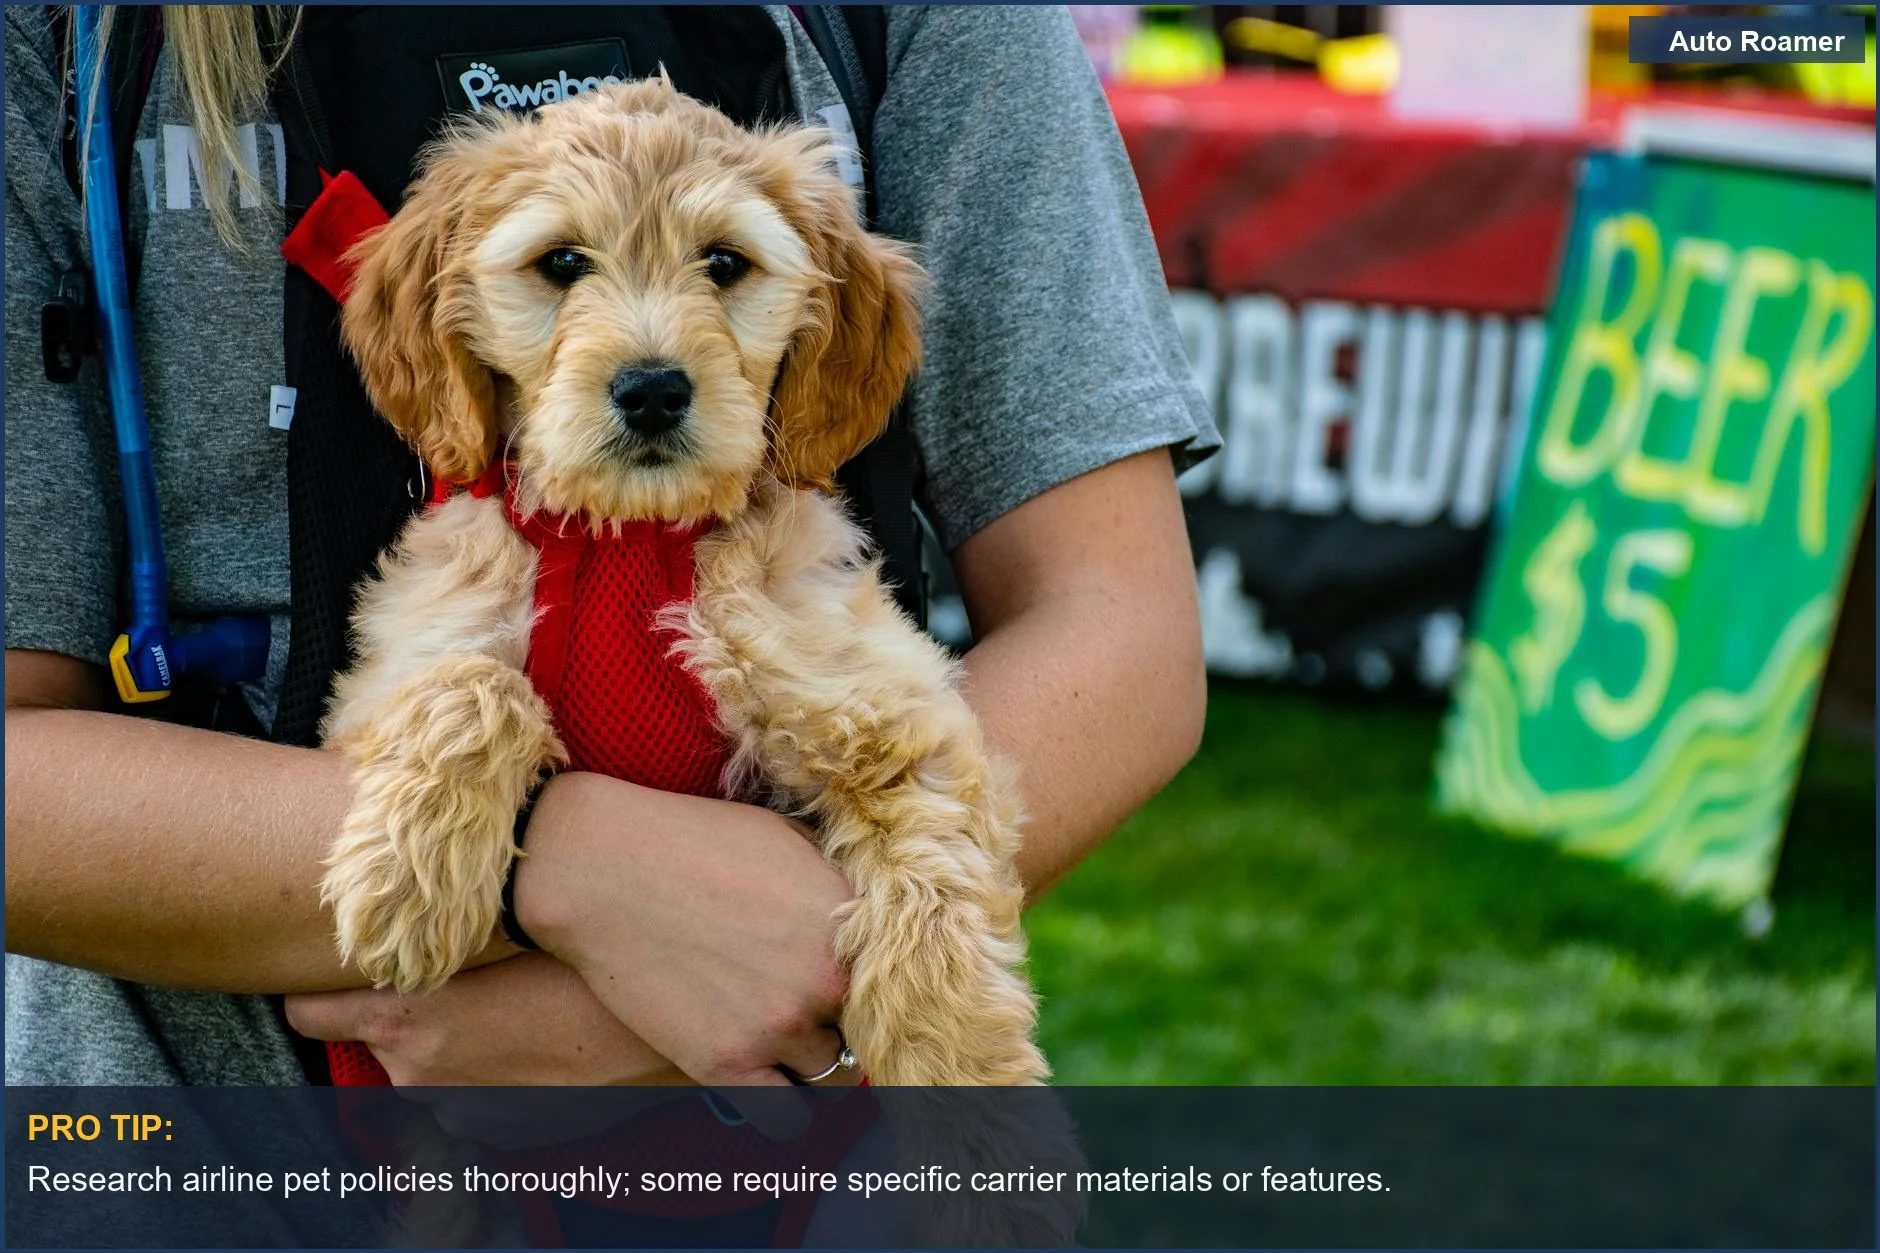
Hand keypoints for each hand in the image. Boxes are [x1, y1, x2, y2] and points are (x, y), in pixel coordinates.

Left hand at [284, 950, 686, 1086]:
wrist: (657, 1026)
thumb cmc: (581, 961)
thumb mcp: (498, 931)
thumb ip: (434, 932)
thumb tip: (405, 911)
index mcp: (405, 1022)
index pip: (309, 1014)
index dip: (318, 990)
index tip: (332, 969)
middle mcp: (418, 1078)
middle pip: (382, 1037)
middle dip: (414, 1011)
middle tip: (471, 973)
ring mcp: (461, 1114)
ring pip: (434, 1068)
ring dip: (462, 1045)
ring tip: (519, 1006)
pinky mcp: (504, 1135)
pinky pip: (479, 1095)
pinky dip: (500, 1073)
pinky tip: (542, 1038)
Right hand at [514, 773, 861, 1107]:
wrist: (603, 868)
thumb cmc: (695, 840)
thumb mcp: (789, 842)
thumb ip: (837, 887)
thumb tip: (868, 911)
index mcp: (852, 923)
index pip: (900, 982)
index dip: (879, 986)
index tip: (858, 990)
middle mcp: (826, 982)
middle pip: (868, 1032)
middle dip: (846, 1025)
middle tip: (819, 1016)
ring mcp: (776, 1027)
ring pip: (832, 1079)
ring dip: (816, 1065)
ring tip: (790, 1047)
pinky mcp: (725, 1064)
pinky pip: (785, 1119)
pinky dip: (785, 1109)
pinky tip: (769, 1084)